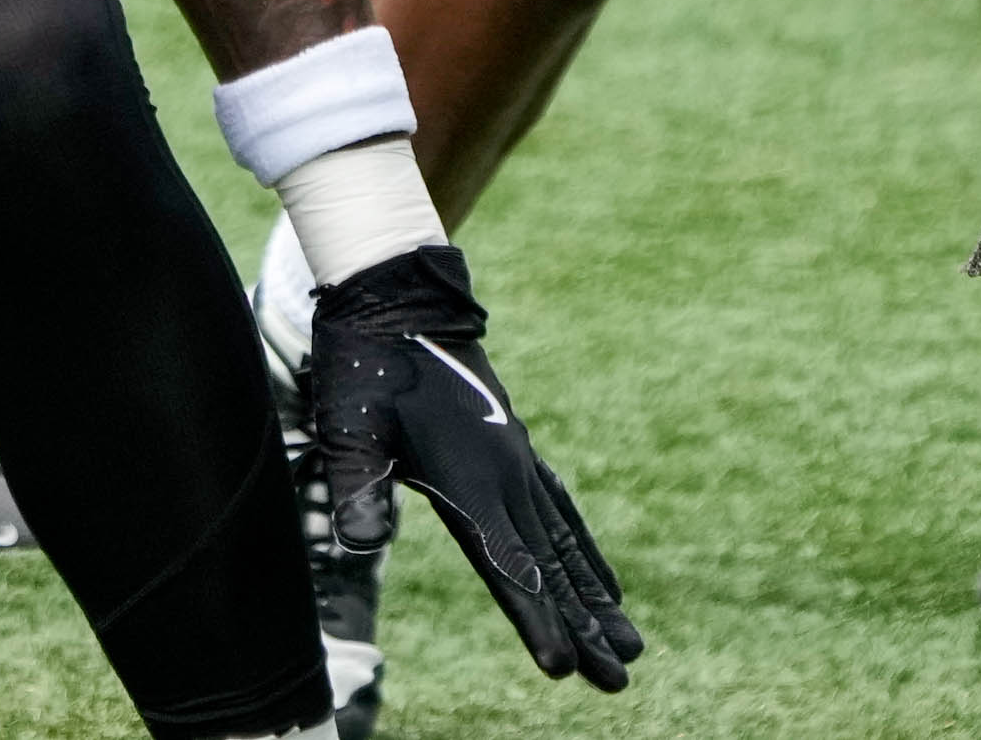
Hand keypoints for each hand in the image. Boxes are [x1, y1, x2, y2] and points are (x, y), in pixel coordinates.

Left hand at [307, 245, 640, 690]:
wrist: (397, 299)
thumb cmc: (365, 364)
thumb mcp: (349, 424)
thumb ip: (358, 485)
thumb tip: (359, 546)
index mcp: (469, 481)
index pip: (507, 565)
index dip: (534, 619)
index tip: (562, 668)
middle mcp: (505, 477)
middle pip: (551, 567)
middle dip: (583, 626)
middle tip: (617, 682)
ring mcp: (516, 461)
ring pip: (565, 544)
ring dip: (596, 598)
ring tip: (631, 648)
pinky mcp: (514, 448)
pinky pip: (561, 510)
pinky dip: (585, 550)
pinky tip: (602, 579)